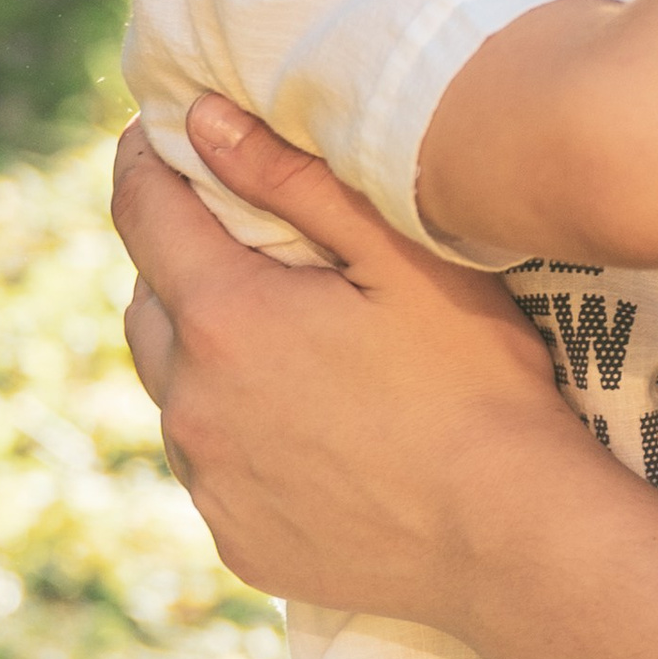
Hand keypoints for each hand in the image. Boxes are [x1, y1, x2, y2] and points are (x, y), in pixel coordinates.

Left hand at [119, 104, 657, 658]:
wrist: (514, 537)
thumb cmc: (476, 383)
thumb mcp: (405, 258)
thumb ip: (295, 181)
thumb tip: (202, 119)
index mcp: (224, 317)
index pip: (142, 213)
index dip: (148, 161)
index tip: (164, 136)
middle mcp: (191, 403)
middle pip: (147, 304)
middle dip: (180, 263)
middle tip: (245, 244)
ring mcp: (209, 482)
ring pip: (174, 391)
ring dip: (204, 354)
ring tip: (282, 342)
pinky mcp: (235, 539)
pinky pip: (210, 466)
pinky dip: (235, 433)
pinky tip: (306, 429)